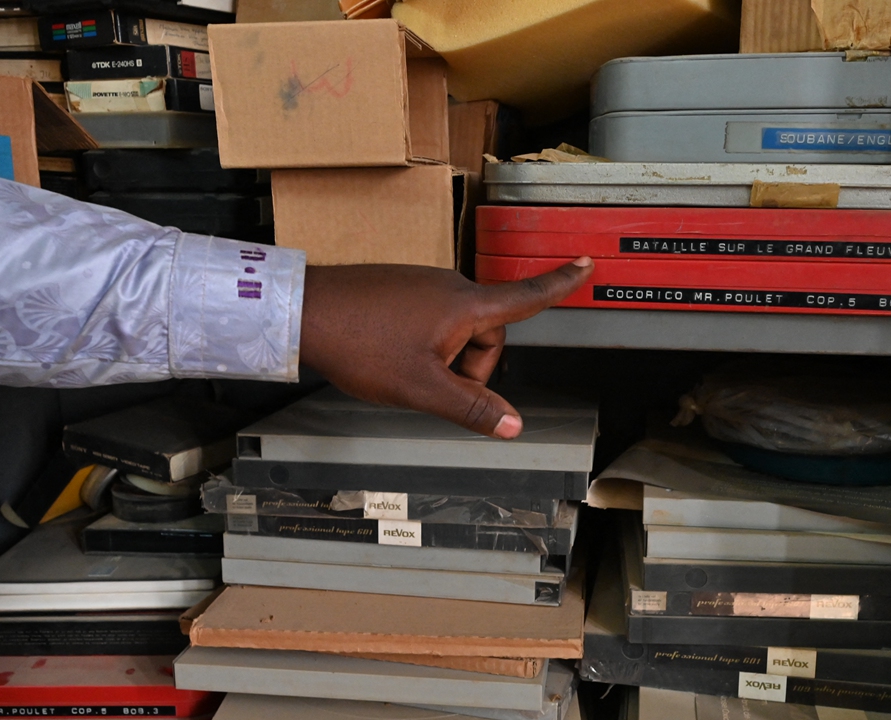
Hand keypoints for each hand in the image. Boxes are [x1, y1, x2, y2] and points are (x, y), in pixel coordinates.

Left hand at [298, 259, 592, 438]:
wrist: (305, 312)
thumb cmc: (362, 345)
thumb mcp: (421, 388)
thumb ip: (471, 408)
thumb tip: (514, 426)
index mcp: (466, 306)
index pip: (526, 294)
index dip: (560, 283)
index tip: (586, 264)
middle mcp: (451, 286)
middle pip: (488, 332)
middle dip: (472, 366)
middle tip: (434, 384)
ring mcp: (424, 284)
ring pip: (457, 329)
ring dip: (446, 356)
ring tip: (405, 369)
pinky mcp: (402, 287)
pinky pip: (432, 319)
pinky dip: (425, 343)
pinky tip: (392, 354)